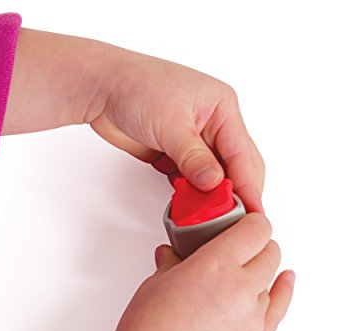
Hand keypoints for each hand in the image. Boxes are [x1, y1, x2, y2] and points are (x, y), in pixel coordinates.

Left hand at [88, 50, 264, 212]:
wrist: (102, 88)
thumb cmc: (135, 87)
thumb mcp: (171, 124)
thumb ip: (194, 157)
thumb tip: (214, 183)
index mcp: (221, 107)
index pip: (243, 154)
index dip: (250, 186)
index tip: (252, 212)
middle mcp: (214, 123)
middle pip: (236, 166)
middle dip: (234, 192)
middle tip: (231, 218)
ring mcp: (195, 139)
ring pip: (214, 175)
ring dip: (211, 195)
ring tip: (209, 214)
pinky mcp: (178, 152)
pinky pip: (193, 178)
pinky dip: (193, 192)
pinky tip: (190, 202)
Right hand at [110, 213, 293, 330]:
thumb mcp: (155, 285)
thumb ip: (173, 263)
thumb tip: (174, 254)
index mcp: (215, 265)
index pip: (256, 229)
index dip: (253, 222)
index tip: (247, 222)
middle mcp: (241, 288)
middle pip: (270, 252)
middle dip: (258, 245)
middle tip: (243, 247)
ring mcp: (253, 318)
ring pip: (273, 281)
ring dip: (261, 273)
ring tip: (245, 273)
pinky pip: (279, 310)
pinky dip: (281, 292)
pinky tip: (284, 282)